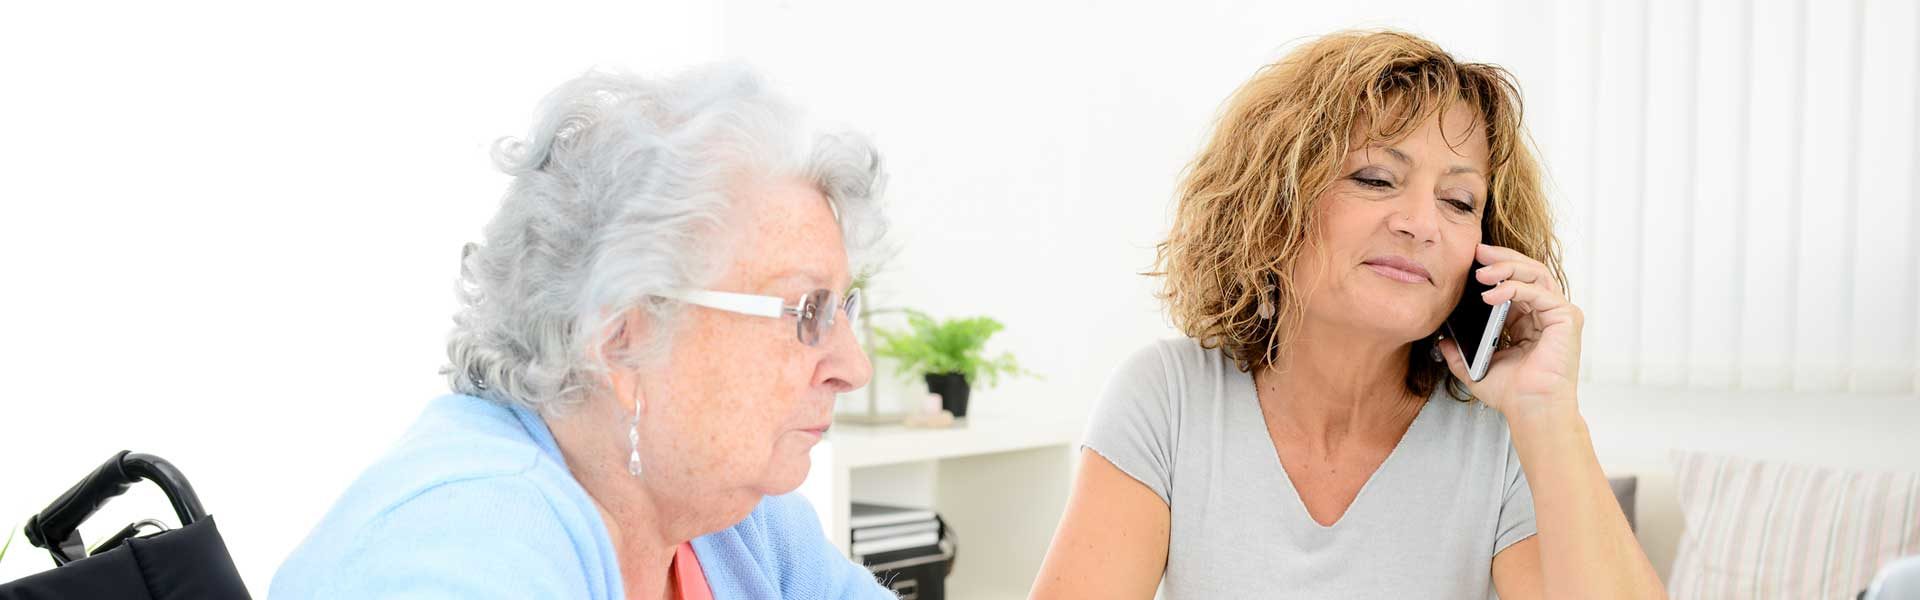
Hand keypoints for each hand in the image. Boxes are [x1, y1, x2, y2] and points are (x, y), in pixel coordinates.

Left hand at [1439, 244, 1582, 420]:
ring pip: (1535, 273)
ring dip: (1506, 267)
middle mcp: (1546, 312)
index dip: (1494, 267)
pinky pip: (1539, 292)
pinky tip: (1491, 294)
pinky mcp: (1566, 318)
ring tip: (1480, 272)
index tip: (1469, 260)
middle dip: (1500, 258)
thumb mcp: (1475, 369)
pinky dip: (1514, 287)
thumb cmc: (1511, 393)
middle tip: (1476, 252)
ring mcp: (1558, 313)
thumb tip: (1442, 339)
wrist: (1531, 410)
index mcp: (1528, 320)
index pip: (1514, 281)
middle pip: (1527, 270)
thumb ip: (1459, 353)